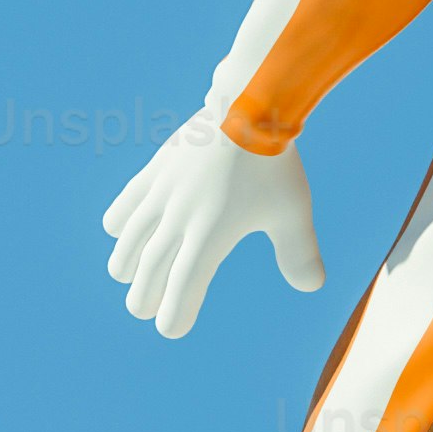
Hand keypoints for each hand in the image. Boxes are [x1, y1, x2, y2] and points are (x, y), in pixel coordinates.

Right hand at [103, 112, 322, 337]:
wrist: (250, 103)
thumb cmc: (275, 163)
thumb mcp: (293, 210)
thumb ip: (299, 252)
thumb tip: (311, 286)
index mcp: (211, 235)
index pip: (183, 286)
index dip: (174, 312)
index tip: (171, 328)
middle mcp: (180, 218)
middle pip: (150, 268)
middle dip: (145, 296)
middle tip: (143, 309)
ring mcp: (163, 192)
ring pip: (131, 239)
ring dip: (127, 262)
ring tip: (126, 277)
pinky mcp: (156, 169)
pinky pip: (127, 202)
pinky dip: (120, 221)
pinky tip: (120, 232)